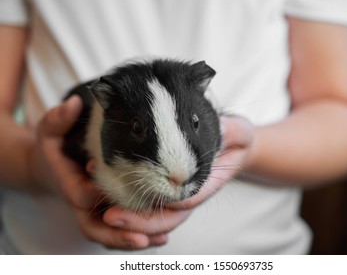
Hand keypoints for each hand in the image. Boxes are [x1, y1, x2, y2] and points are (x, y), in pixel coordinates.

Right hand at [29, 96, 160, 249]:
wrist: (53, 165)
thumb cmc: (55, 147)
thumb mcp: (51, 130)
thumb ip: (58, 119)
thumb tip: (73, 104)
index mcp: (69, 184)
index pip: (82, 195)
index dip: (99, 193)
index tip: (122, 189)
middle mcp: (82, 203)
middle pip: (95, 227)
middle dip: (117, 234)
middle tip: (141, 238)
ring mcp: (94, 212)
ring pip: (109, 234)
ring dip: (132, 240)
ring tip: (158, 240)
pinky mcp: (105, 213)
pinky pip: (119, 230)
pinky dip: (137, 235)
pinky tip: (160, 237)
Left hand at [102, 115, 254, 244]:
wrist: (229, 145)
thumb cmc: (233, 139)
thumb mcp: (239, 132)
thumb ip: (234, 132)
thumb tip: (222, 130)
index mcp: (205, 183)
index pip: (185, 201)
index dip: (164, 204)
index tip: (145, 200)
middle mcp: (188, 193)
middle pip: (164, 217)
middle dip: (139, 221)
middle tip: (111, 217)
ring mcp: (176, 193)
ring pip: (153, 215)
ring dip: (129, 217)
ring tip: (102, 210)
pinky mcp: (163, 186)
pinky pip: (145, 201)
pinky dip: (126, 201)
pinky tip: (103, 192)